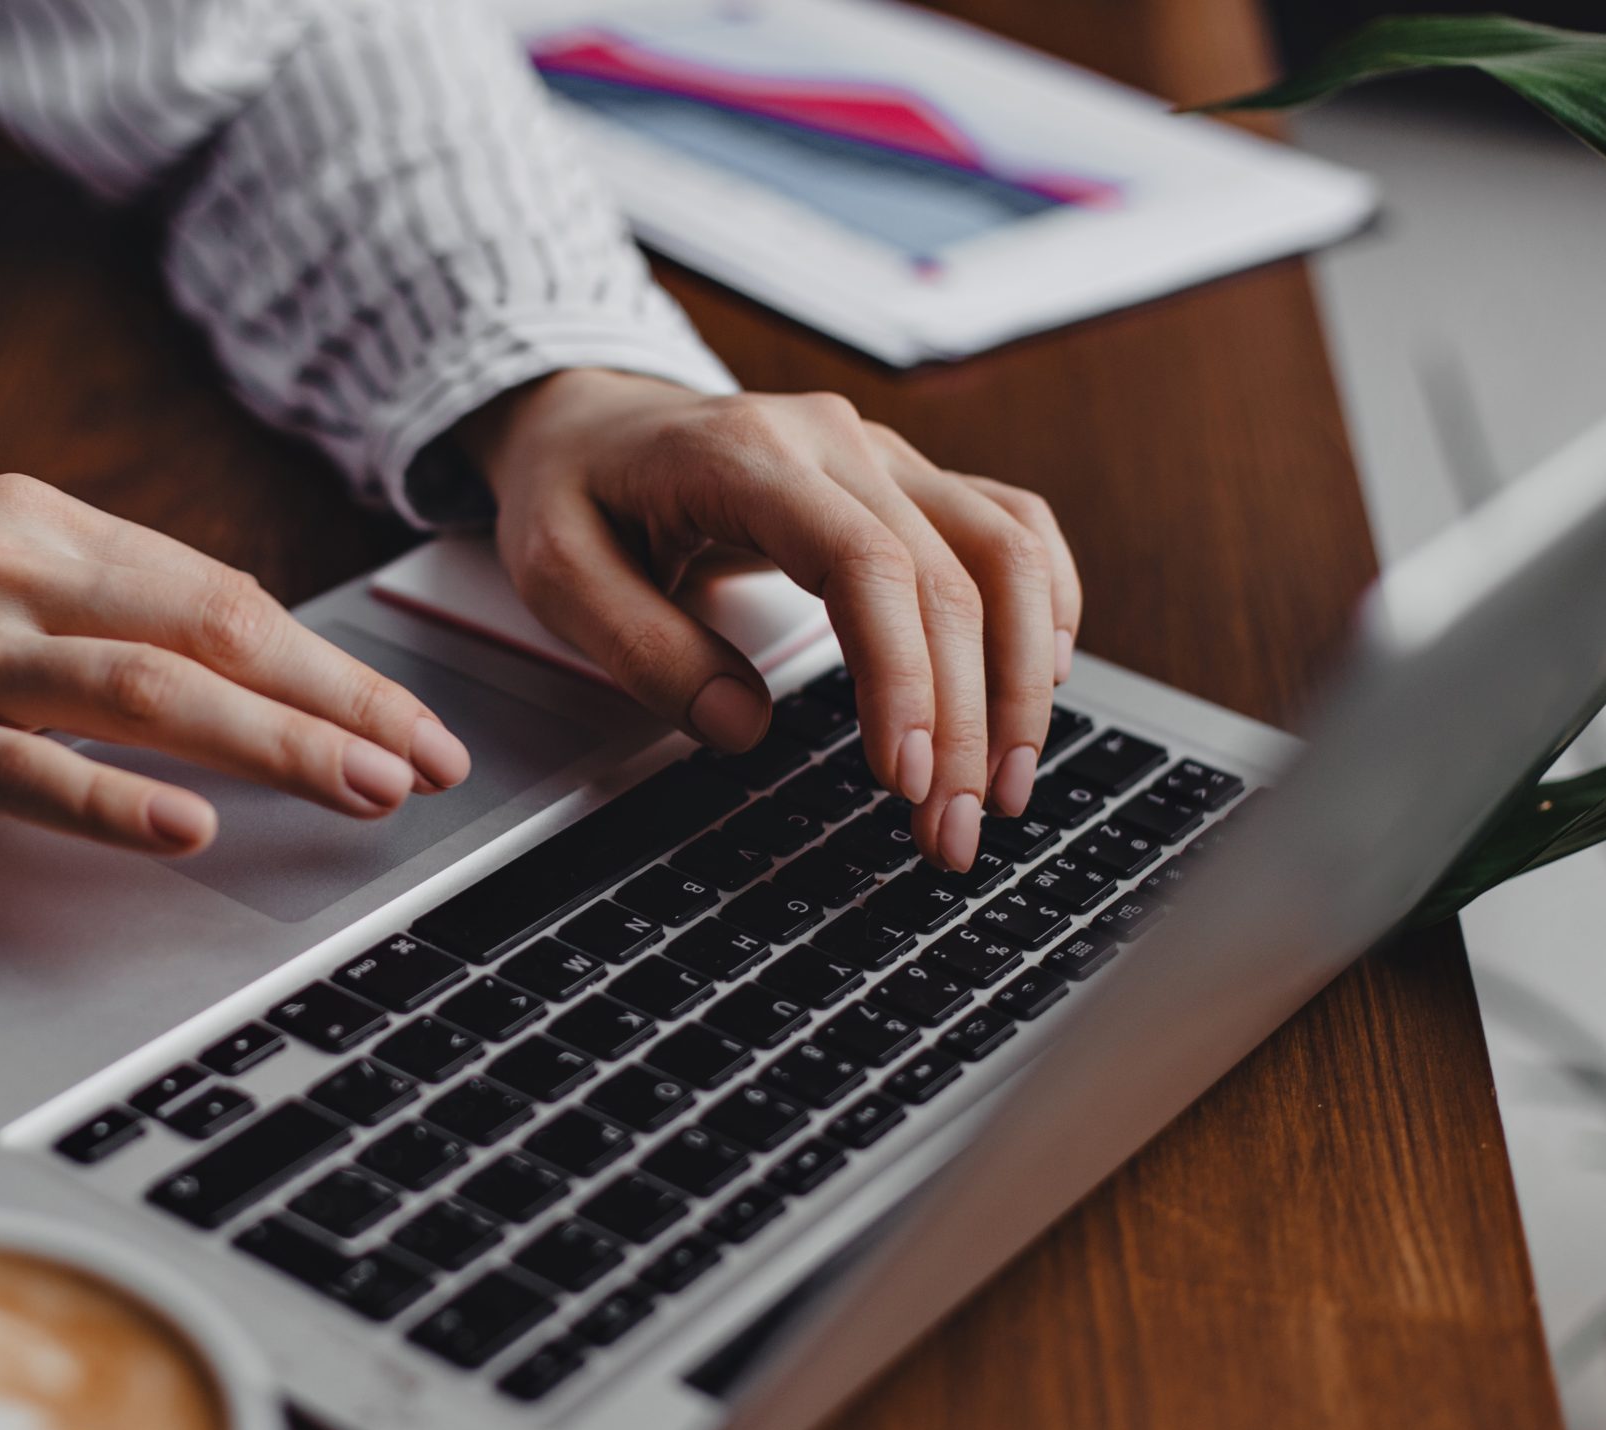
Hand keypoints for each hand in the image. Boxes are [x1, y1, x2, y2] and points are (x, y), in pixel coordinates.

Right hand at [0, 474, 471, 850]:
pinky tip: (190, 826)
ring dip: (274, 743)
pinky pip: (24, 768)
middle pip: (212, 629)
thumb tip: (218, 672)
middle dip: (340, 698)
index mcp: (26, 520)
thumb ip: (76, 612)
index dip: (328, 657)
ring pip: (148, 690)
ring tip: (365, 790)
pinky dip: (113, 798)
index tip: (407, 711)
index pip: (217, 590)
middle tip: (431, 758)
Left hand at [459, 371, 1081, 870]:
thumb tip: (743, 728)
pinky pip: (1012, 526)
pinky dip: (1044, 605)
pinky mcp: (909, 480)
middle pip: (949, 578)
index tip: (908, 778)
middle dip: (966, 720)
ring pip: (1005, 552)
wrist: (591, 420)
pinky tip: (1045, 683)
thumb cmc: (575, 494)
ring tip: (1006, 786)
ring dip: (1022, 679)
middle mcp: (837, 443)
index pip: (866, 564)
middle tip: (955, 832)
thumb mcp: (560, 573)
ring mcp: (885, 456)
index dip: (903, 677)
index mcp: (750, 457)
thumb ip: (643, 650)